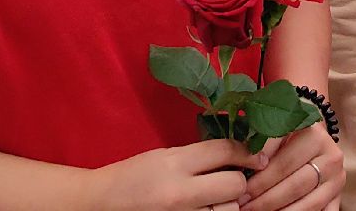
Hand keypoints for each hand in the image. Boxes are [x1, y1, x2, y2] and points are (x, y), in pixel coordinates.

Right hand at [84, 139, 263, 210]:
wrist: (99, 205)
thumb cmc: (132, 177)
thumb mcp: (163, 156)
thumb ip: (198, 155)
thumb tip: (237, 152)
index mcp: (173, 164)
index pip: (224, 150)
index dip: (246, 151)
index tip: (256, 156)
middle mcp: (179, 192)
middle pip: (234, 185)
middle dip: (237, 182)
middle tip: (230, 181)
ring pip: (230, 210)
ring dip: (228, 205)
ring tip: (214, 201)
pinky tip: (206, 209)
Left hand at [247, 125, 343, 210]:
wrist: (312, 141)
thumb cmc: (287, 135)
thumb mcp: (276, 132)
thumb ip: (262, 143)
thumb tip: (241, 164)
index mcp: (315, 135)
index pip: (283, 161)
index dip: (258, 176)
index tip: (239, 185)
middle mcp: (331, 156)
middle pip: (294, 185)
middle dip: (264, 198)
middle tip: (243, 204)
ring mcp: (337, 179)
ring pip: (307, 203)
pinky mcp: (338, 196)